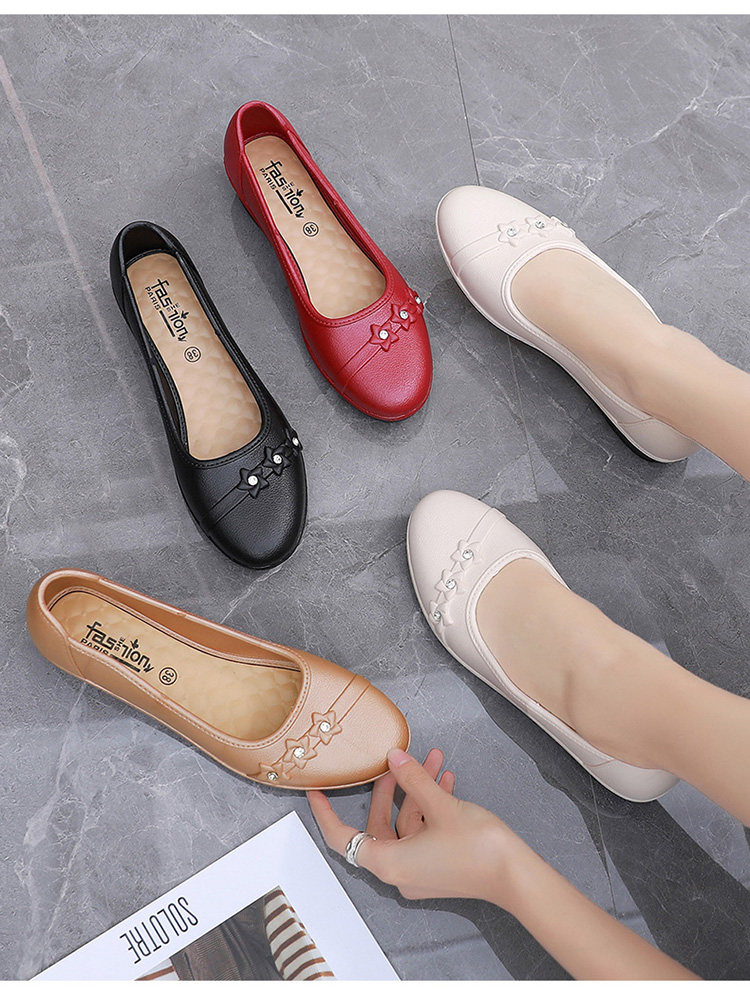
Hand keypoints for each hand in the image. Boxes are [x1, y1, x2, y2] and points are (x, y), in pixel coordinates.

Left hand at [308, 748, 522, 904]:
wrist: (516, 876)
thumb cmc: (476, 847)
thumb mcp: (439, 804)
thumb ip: (413, 779)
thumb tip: (393, 756)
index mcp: (388, 862)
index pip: (342, 837)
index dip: (325, 813)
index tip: (316, 791)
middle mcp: (398, 871)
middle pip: (378, 824)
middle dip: (390, 788)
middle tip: (395, 760)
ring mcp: (418, 871)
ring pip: (406, 824)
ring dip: (418, 791)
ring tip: (434, 759)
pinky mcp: (436, 867)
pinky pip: (422, 832)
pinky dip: (430, 807)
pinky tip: (445, 779)